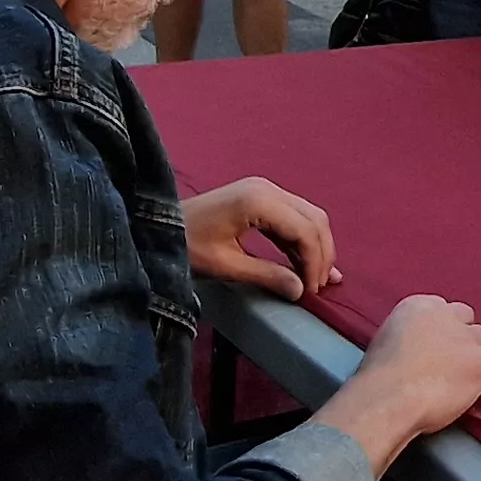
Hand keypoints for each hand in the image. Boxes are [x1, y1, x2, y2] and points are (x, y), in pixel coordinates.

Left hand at [180, 177, 338, 299]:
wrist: (158, 224)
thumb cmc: (187, 245)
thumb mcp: (225, 265)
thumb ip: (266, 275)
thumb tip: (300, 291)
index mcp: (259, 201)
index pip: (305, 231)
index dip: (314, 263)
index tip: (310, 292)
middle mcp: (267, 188)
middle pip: (314, 220)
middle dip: (321, 255)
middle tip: (318, 287)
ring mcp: (264, 189)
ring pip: (308, 216)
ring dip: (316, 247)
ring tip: (316, 279)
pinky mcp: (259, 196)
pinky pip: (294, 216)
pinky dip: (303, 239)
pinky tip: (308, 263)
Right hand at [319, 295, 480, 471]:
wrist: (389, 397)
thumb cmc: (379, 378)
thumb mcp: (387, 340)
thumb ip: (409, 335)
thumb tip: (417, 346)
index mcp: (419, 305)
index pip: (443, 310)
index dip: (441, 332)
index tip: (435, 349)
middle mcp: (447, 313)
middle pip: (466, 321)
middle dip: (460, 339)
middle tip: (449, 364)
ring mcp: (468, 336)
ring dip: (474, 357)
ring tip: (458, 380)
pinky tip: (469, 391)